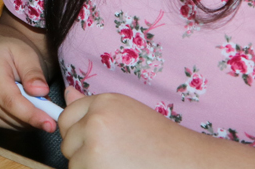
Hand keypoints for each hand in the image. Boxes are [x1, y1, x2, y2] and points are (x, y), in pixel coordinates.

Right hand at [0, 29, 57, 132]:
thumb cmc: (8, 52)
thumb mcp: (24, 53)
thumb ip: (33, 72)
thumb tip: (40, 91)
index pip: (10, 101)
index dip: (31, 114)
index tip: (50, 123)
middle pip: (13, 116)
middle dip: (37, 116)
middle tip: (51, 105)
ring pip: (15, 124)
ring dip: (31, 117)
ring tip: (36, 98)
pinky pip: (12, 126)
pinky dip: (24, 121)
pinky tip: (27, 104)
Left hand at [59, 88, 196, 168]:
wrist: (187, 163)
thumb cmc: (161, 143)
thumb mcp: (127, 114)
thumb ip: (95, 109)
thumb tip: (66, 93)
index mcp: (104, 103)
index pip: (67, 116)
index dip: (76, 133)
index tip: (93, 142)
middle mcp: (96, 120)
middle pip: (67, 142)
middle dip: (83, 153)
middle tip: (114, 157)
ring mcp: (94, 145)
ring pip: (73, 163)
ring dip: (90, 168)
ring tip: (120, 165)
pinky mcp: (95, 167)